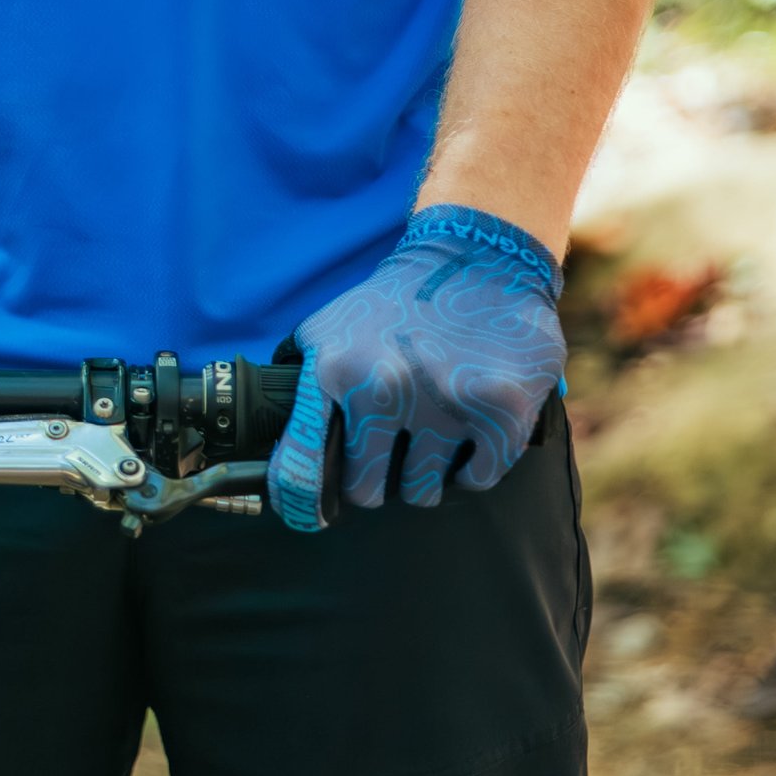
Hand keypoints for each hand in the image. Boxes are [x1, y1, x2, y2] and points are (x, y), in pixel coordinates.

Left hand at [269, 206, 564, 533]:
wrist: (476, 258)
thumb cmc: (395, 302)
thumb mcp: (325, 328)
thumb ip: (300, 384)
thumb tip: (276, 452)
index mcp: (333, 370)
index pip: (302, 469)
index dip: (301, 505)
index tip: (309, 518)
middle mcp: (383, 389)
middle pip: (366, 491)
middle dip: (373, 480)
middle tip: (385, 454)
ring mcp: (443, 403)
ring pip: (422, 491)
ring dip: (424, 474)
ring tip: (428, 435)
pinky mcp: (498, 410)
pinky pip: (477, 479)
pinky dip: (472, 467)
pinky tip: (466, 436)